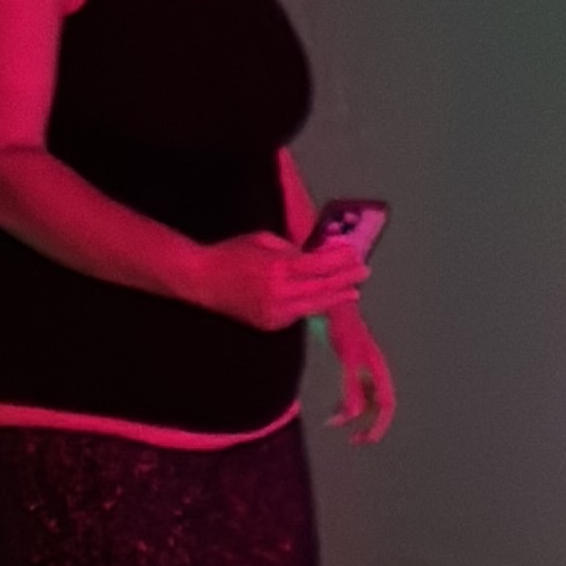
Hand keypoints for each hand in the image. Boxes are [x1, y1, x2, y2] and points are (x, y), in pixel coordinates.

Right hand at [215, 219, 375, 327]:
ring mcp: (275, 312)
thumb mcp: (263, 240)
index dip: (338, 261)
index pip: (318, 265)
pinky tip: (323, 299)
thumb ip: (291, 249)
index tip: (353, 254)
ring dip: (335, 297)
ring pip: (314, 306)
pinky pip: (298, 314)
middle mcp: (279, 293)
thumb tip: (316, 256)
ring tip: (353, 292)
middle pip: (322, 287)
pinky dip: (311, 305)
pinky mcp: (271, 324)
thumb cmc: (231, 254)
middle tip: (364, 272)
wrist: (202, 281)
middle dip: (345, 280)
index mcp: (277, 268)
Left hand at [329, 303, 399, 447]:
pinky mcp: (354, 367)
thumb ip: (351, 386)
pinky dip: (345, 403)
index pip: (387, 405)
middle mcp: (376, 373)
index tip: (363, 438)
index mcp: (379, 371)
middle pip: (379, 408)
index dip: (379, 425)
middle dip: (367, 426)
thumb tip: (353, 415)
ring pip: (366, 402)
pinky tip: (333, 407)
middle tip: (353, 440)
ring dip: (352, 415)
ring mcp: (366, 370)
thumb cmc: (342, 327)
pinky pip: (355, 392)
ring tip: (333, 420)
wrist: (334, 304)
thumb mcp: (347, 358)